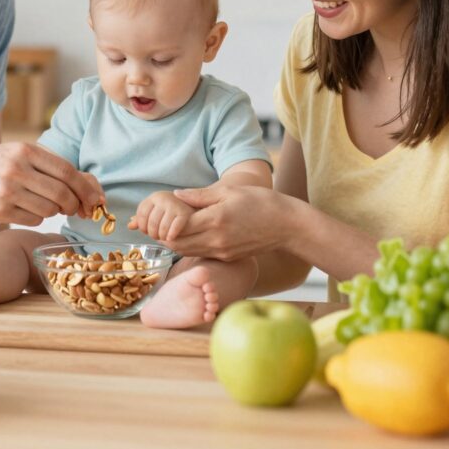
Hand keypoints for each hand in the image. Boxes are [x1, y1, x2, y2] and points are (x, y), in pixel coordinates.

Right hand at [0, 142, 103, 225]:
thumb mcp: (19, 152)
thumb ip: (50, 164)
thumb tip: (89, 184)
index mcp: (25, 150)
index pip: (66, 171)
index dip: (85, 187)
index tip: (95, 198)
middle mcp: (16, 170)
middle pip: (61, 193)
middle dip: (75, 204)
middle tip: (75, 208)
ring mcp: (6, 192)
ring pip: (49, 209)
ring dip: (55, 211)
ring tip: (45, 204)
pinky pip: (32, 219)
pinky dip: (37, 217)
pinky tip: (28, 209)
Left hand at [128, 191, 193, 241]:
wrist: (197, 206)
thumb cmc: (175, 211)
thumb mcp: (158, 210)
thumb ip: (143, 217)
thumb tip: (130, 225)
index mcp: (155, 196)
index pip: (141, 215)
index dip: (142, 227)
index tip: (147, 232)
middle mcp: (163, 198)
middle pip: (150, 223)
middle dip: (153, 234)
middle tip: (158, 237)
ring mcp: (174, 204)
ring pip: (161, 228)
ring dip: (162, 237)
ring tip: (165, 238)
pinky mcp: (184, 213)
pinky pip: (173, 229)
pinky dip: (171, 236)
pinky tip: (171, 238)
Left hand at [169, 184, 291, 260]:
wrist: (287, 225)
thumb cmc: (260, 202)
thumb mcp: (230, 191)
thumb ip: (200, 195)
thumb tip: (176, 195)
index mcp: (215, 220)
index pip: (178, 227)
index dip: (165, 221)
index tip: (162, 212)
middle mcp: (216, 240)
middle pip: (179, 244)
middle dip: (166, 234)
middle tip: (161, 222)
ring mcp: (222, 252)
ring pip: (188, 251)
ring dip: (177, 242)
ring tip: (173, 228)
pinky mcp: (228, 257)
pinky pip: (202, 254)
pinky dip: (192, 246)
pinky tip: (192, 234)